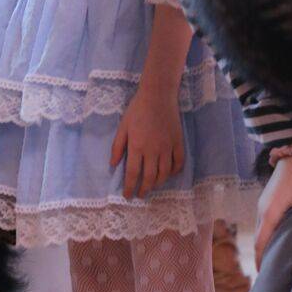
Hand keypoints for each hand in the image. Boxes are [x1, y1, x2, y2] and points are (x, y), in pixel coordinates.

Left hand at [111, 82, 184, 199]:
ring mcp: (167, 147)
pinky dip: (174, 171)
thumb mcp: (123, 127)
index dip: (129, 187)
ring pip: (164, 173)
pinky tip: (169, 174)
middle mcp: (153, 151)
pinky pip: (178, 162)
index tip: (128, 195)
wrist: (158, 96)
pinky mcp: (178, 143)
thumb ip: (117, 147)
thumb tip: (112, 165)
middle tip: (140, 194)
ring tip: (152, 186)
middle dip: (144, 189)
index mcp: (137, 147)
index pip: (132, 173)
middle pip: (149, 177)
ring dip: (158, 183)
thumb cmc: (137, 110)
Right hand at [254, 154, 291, 267]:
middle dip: (262, 256)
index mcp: (270, 212)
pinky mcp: (268, 200)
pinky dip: (267, 236)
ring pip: (261, 231)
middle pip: (259, 239)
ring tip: (274, 261)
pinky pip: (265, 223)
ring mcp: (263, 204)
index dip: (261, 260)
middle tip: (270, 275)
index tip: (264, 277)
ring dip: (265, 246)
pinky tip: (278, 241)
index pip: (261, 243)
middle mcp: (263, 210)